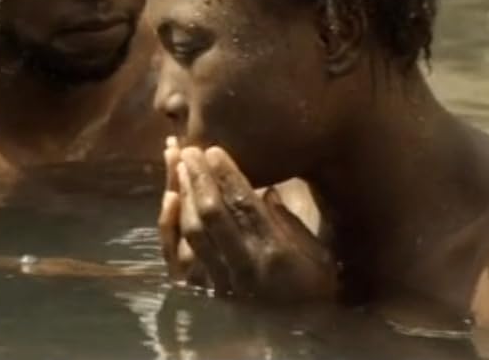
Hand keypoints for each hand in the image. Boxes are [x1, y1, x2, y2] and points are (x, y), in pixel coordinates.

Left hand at [158, 138, 338, 301]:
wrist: (300, 341)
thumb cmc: (315, 294)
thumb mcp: (319, 258)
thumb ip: (292, 224)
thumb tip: (266, 193)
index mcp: (276, 253)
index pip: (244, 205)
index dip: (226, 175)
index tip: (214, 150)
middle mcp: (244, 265)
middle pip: (212, 213)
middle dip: (199, 177)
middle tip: (190, 148)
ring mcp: (220, 279)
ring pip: (191, 229)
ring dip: (182, 192)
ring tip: (177, 163)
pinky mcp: (204, 290)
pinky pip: (178, 255)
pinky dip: (170, 224)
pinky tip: (169, 199)